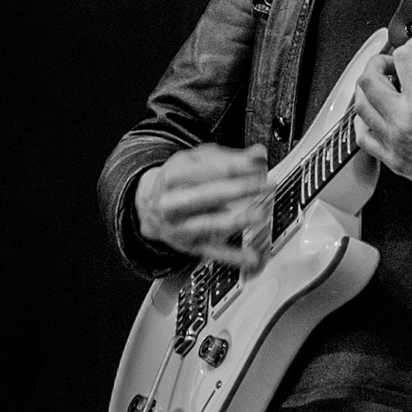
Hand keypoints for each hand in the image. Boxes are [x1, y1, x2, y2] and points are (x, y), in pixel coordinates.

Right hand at [135, 143, 271, 270]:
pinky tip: (251, 257)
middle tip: (263, 184)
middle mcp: (173, 203)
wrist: (147, 208)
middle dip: (239, 189)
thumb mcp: (195, 161)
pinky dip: (233, 257)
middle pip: (208, 195)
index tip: (256, 164)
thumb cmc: (178, 180)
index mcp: (172, 176)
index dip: (234, 166)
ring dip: (236, 220)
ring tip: (259, 215)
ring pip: (210, 224)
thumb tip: (258, 154)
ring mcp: (181, 226)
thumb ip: (228, 157)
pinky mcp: (191, 246)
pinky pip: (213, 252)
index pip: (206, 169)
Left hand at [353, 31, 411, 232]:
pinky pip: (363, 137)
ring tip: (383, 82)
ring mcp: (393, 142)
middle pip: (369, 80)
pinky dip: (364, 120)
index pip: (404, 60)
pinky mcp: (392, 159)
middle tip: (394, 62)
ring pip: (360, 106)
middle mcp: (402, 122)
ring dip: (367, 88)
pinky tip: (376, 113)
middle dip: (379, 62)